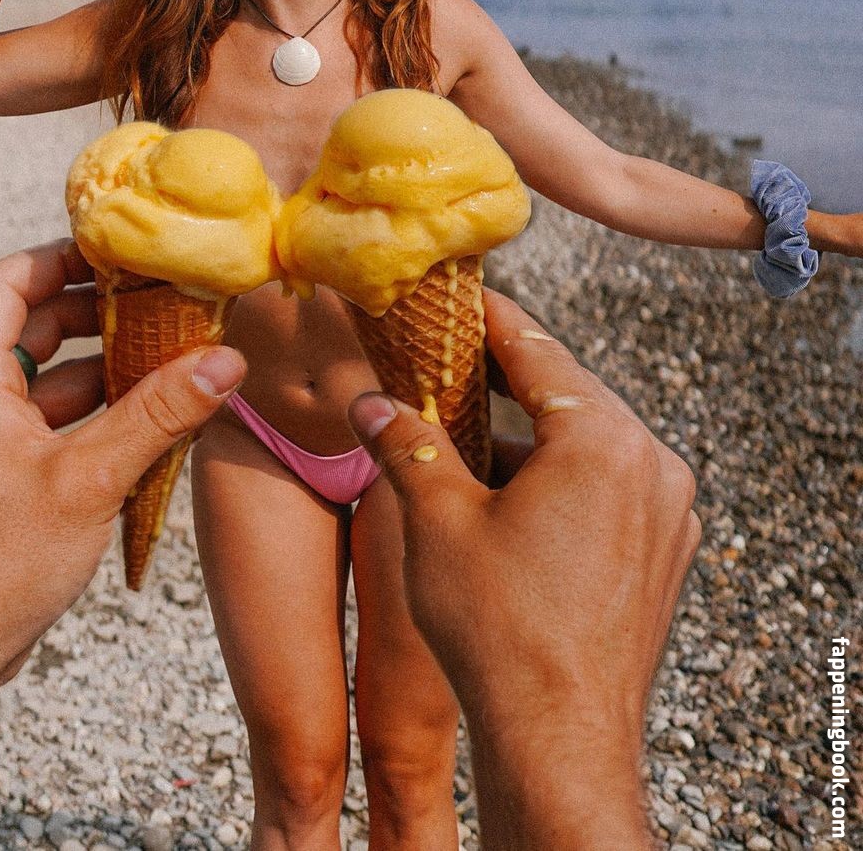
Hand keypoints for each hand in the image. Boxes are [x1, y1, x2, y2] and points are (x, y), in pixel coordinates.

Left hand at [0, 240, 245, 705]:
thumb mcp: (87, 481)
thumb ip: (158, 415)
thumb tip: (225, 361)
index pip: (6, 282)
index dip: (62, 258)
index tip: (123, 255)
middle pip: (33, 324)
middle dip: (101, 314)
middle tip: (167, 306)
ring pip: (48, 376)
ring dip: (108, 369)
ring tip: (176, 362)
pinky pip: (51, 420)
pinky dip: (98, 414)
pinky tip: (153, 422)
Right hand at [348, 290, 699, 850]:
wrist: (561, 742)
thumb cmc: (498, 630)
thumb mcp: (437, 521)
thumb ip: (406, 445)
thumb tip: (368, 400)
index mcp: (604, 440)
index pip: (538, 352)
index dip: (491, 319)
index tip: (461, 294)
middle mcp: (652, 464)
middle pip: (571, 392)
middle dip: (509, 375)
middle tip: (454, 352)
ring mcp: (669, 512)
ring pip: (592, 441)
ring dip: (534, 430)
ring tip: (473, 427)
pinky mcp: (665, 552)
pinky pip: (611, 485)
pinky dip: (564, 474)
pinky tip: (513, 490)